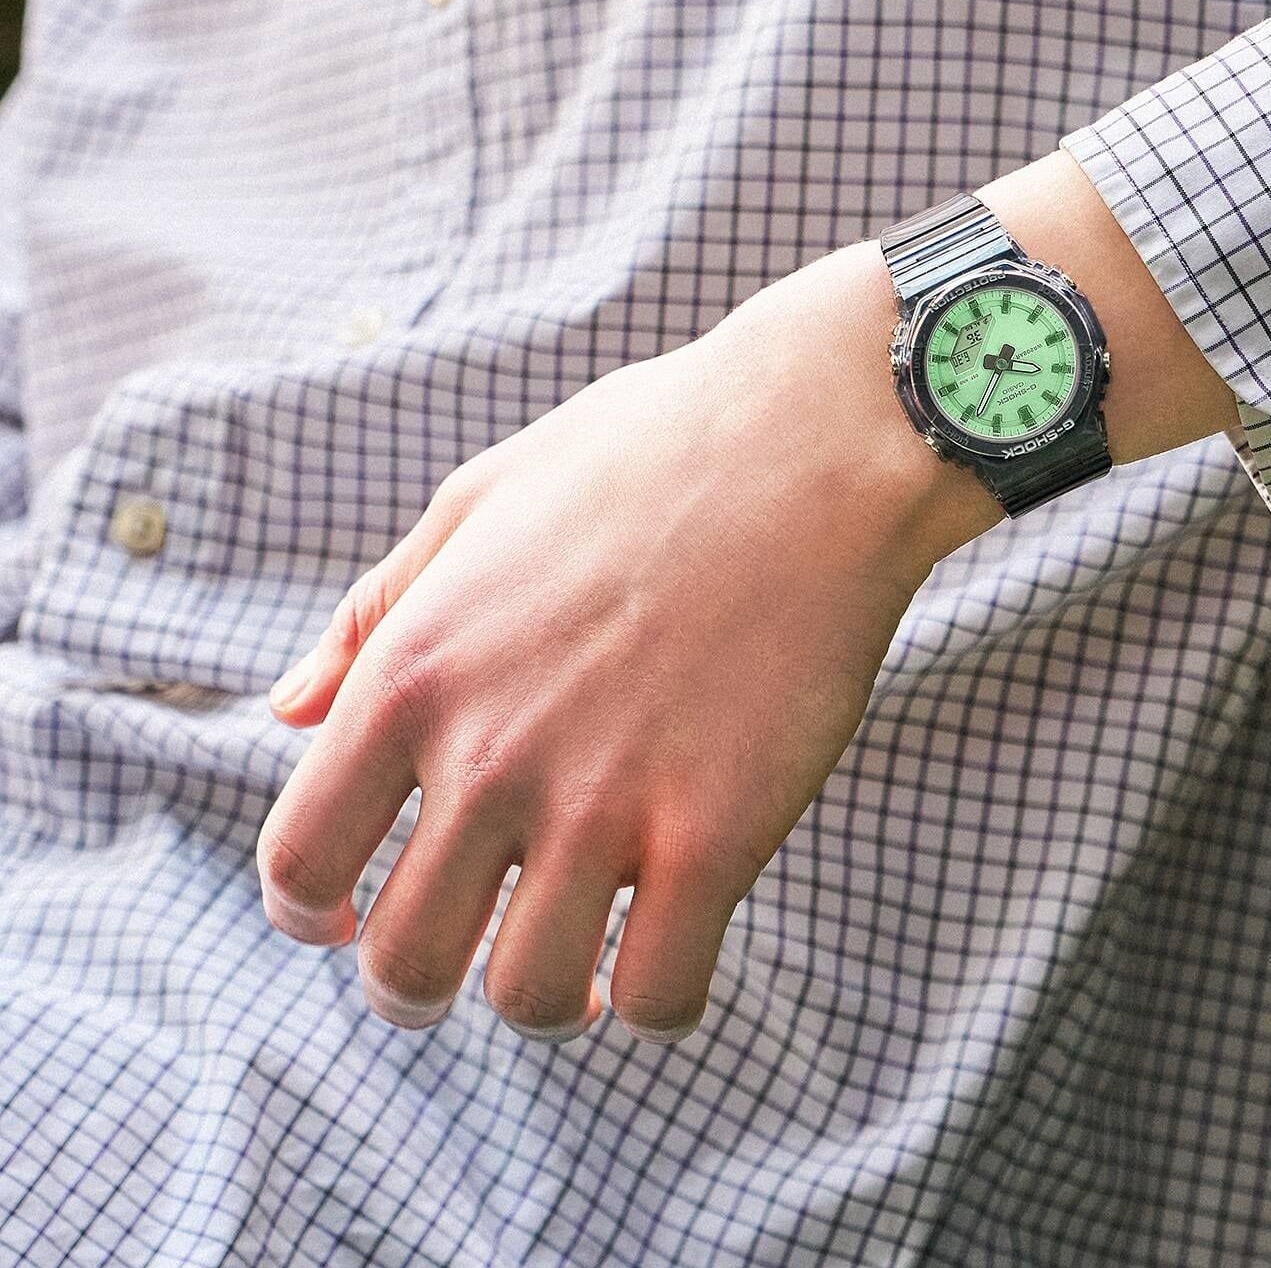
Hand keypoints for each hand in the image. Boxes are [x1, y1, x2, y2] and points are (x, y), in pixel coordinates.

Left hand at [256, 243, 1000, 1043]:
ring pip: (529, 998)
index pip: (301, 862)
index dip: (314, 916)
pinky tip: (674, 941)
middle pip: (401, 965)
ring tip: (580, 968)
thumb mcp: (481, 495)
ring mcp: (605, 802)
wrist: (816, 433)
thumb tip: (289, 709)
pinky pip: (660, 993)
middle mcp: (490, 754)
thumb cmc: (653, 448)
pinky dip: (657, 997)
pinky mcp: (719, 832)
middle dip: (419, 990)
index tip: (354, 917)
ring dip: (547, 1002)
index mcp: (416, 671)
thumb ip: (377, 610)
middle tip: (467, 965)